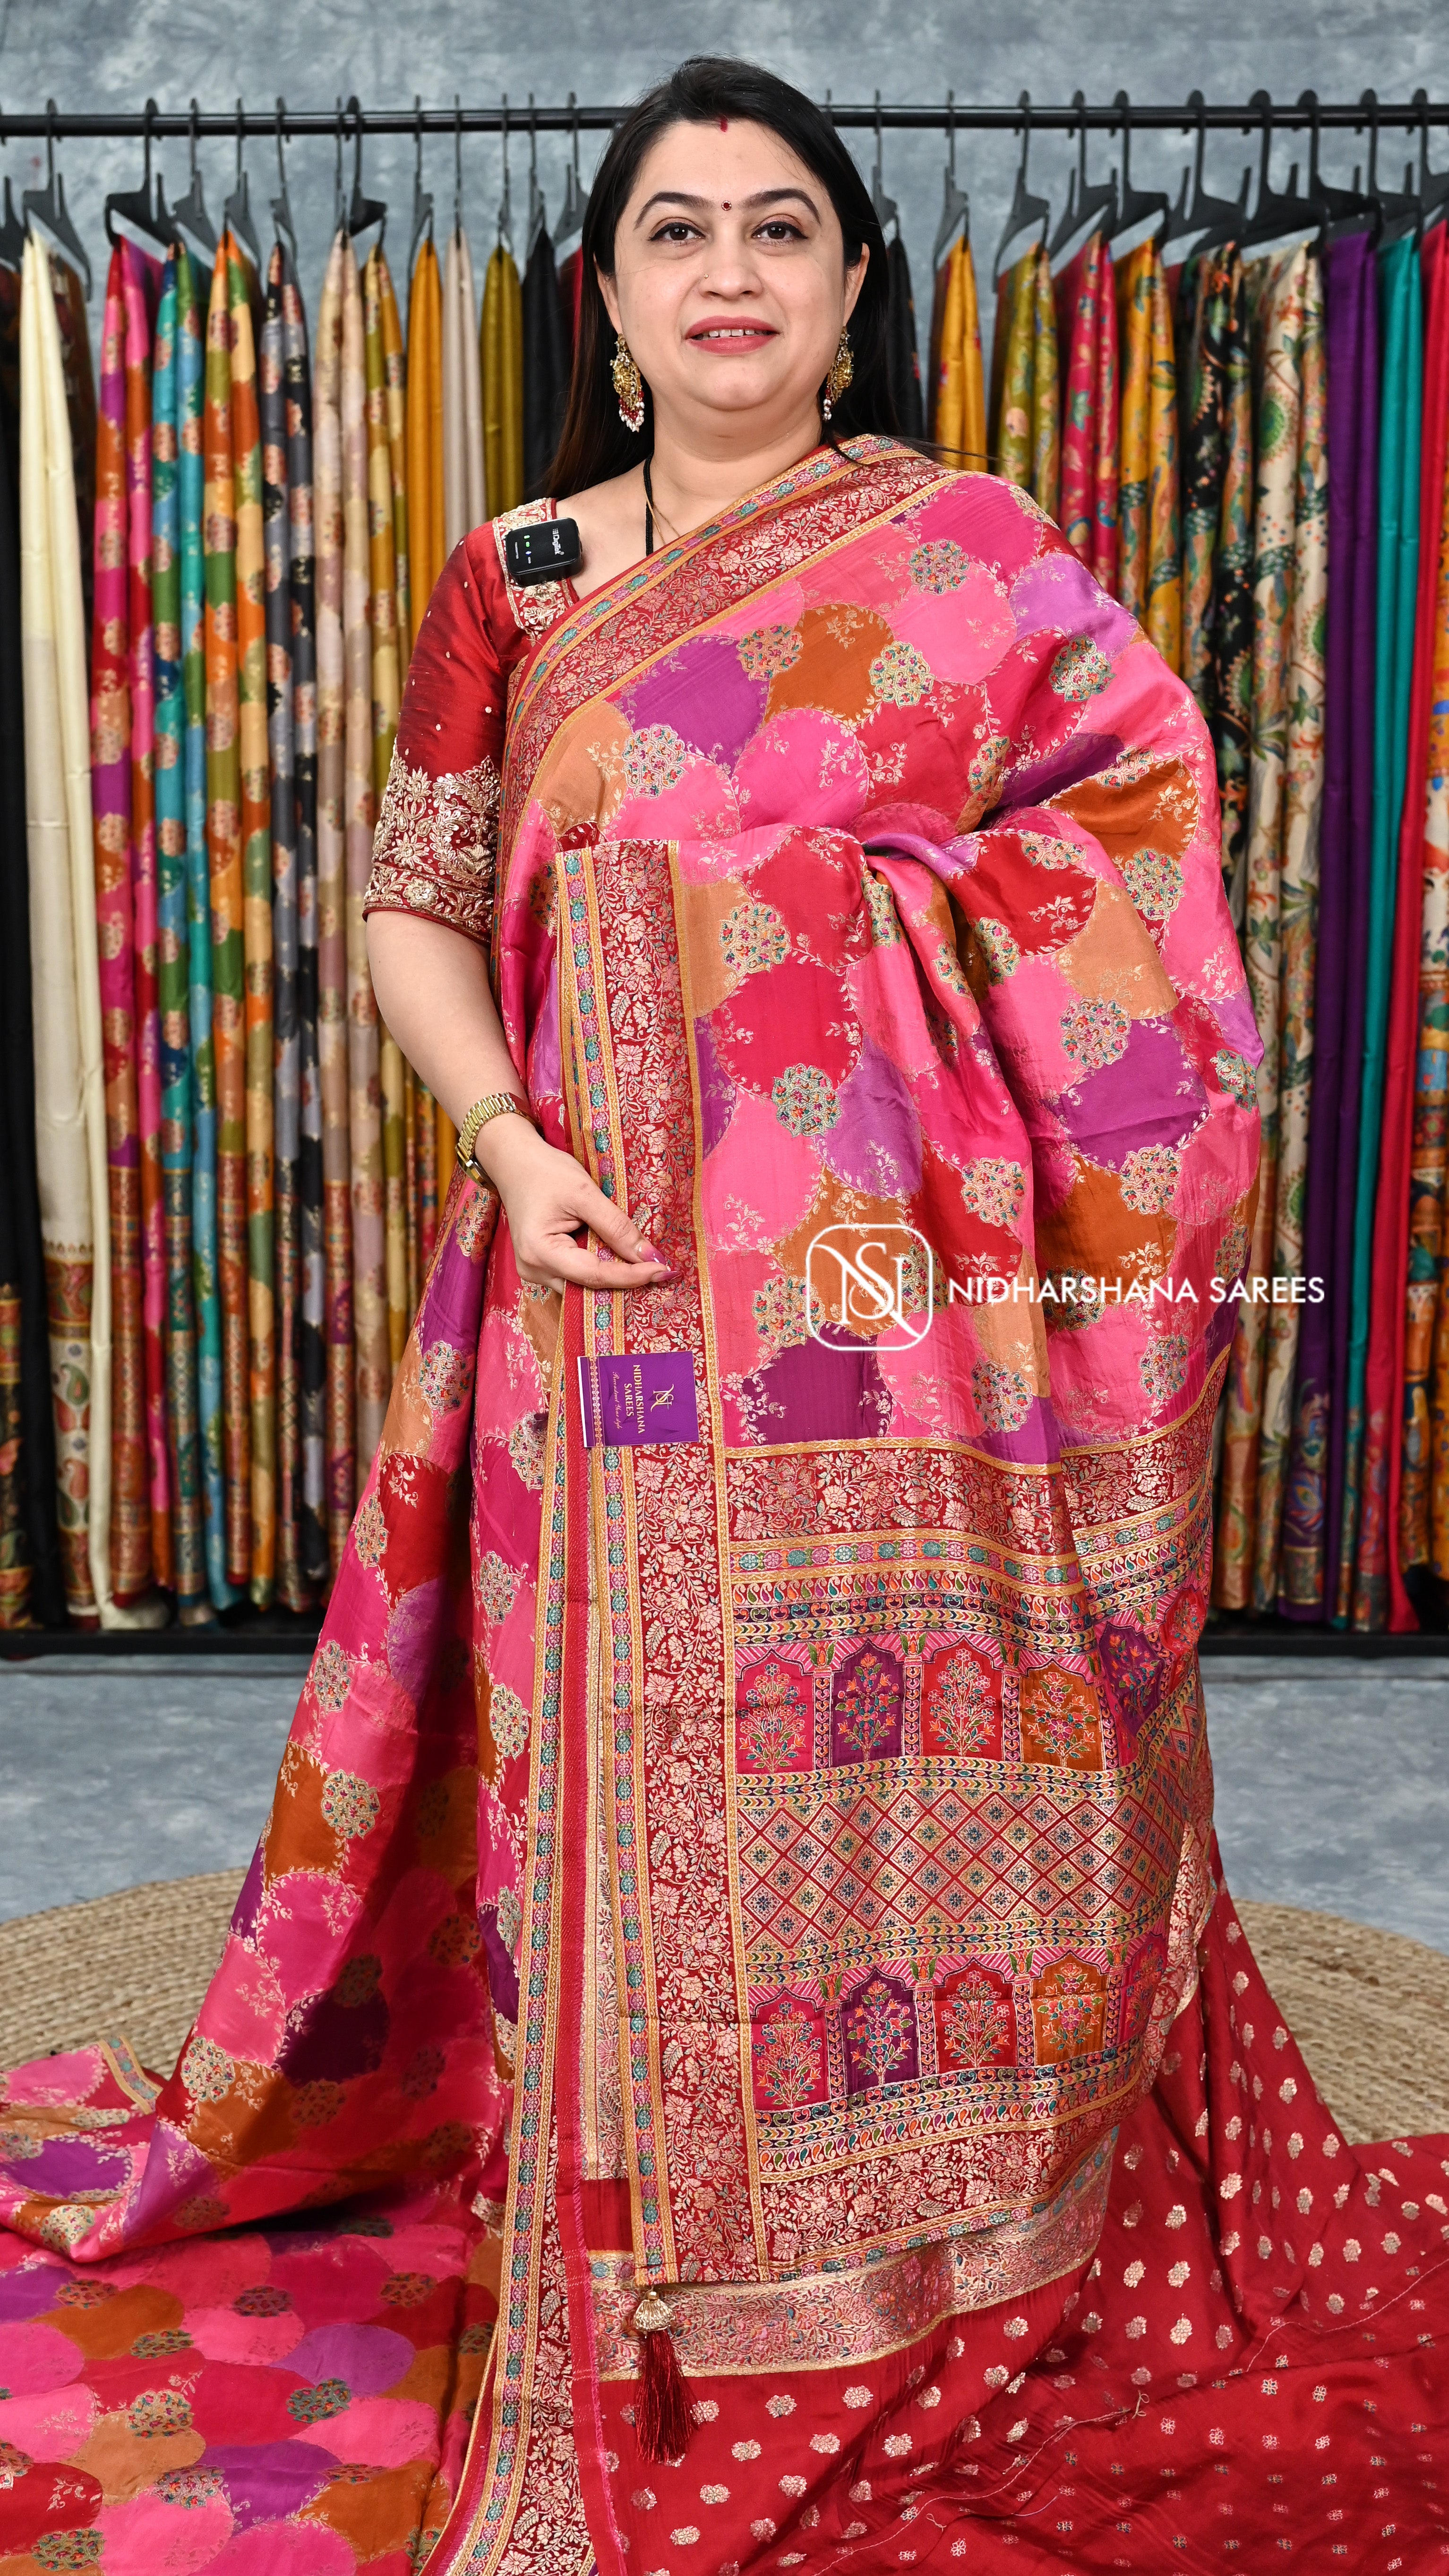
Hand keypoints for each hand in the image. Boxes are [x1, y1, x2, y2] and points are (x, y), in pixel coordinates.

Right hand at [478, 1117, 675, 1293]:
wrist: (514, 1162)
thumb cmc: (545, 1171)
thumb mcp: (584, 1194)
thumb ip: (616, 1226)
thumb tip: (649, 1255)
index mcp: (540, 1252)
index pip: (595, 1275)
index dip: (631, 1276)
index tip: (663, 1270)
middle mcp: (533, 1270)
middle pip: (587, 1287)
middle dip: (624, 1282)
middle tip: (660, 1273)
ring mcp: (534, 1271)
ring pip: (582, 1286)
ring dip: (612, 1278)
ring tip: (645, 1269)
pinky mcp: (540, 1266)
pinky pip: (574, 1277)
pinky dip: (597, 1270)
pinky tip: (620, 1262)